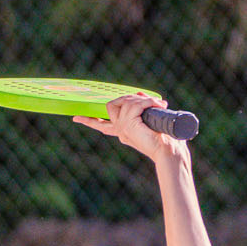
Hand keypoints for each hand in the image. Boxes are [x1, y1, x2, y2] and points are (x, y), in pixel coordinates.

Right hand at [71, 93, 186, 164]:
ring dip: (143, 100)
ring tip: (159, 106)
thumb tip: (140, 94)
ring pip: (125, 101)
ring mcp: (123, 128)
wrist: (171, 151)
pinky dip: (148, 101)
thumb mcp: (154, 119)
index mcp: (124, 133)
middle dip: (129, 98)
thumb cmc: (168, 140)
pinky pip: (135, 104)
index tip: (75, 118)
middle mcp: (121, 131)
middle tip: (152, 103)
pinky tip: (158, 106)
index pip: (102, 126)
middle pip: (112, 106)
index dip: (89, 121)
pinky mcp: (129, 125)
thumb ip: (146, 107)